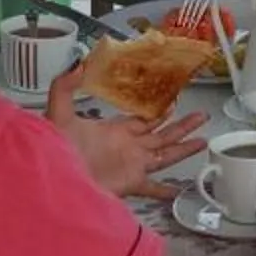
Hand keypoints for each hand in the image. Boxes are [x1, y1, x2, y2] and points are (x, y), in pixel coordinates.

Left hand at [46, 65, 207, 197]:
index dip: (158, 111)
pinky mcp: (130, 182)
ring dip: (184, 148)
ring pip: (165, 154)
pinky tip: (179, 191)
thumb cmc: (52, 148)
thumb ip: (65, 86)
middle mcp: (127, 147)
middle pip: (161, 134)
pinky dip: (165, 190)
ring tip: (203, 141)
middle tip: (201, 116)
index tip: (173, 102)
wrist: (53, 177)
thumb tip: (79, 64)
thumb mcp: (57, 111)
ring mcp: (131, 165)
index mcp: (114, 130)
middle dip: (181, 125)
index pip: (142, 119)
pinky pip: (152, 187)